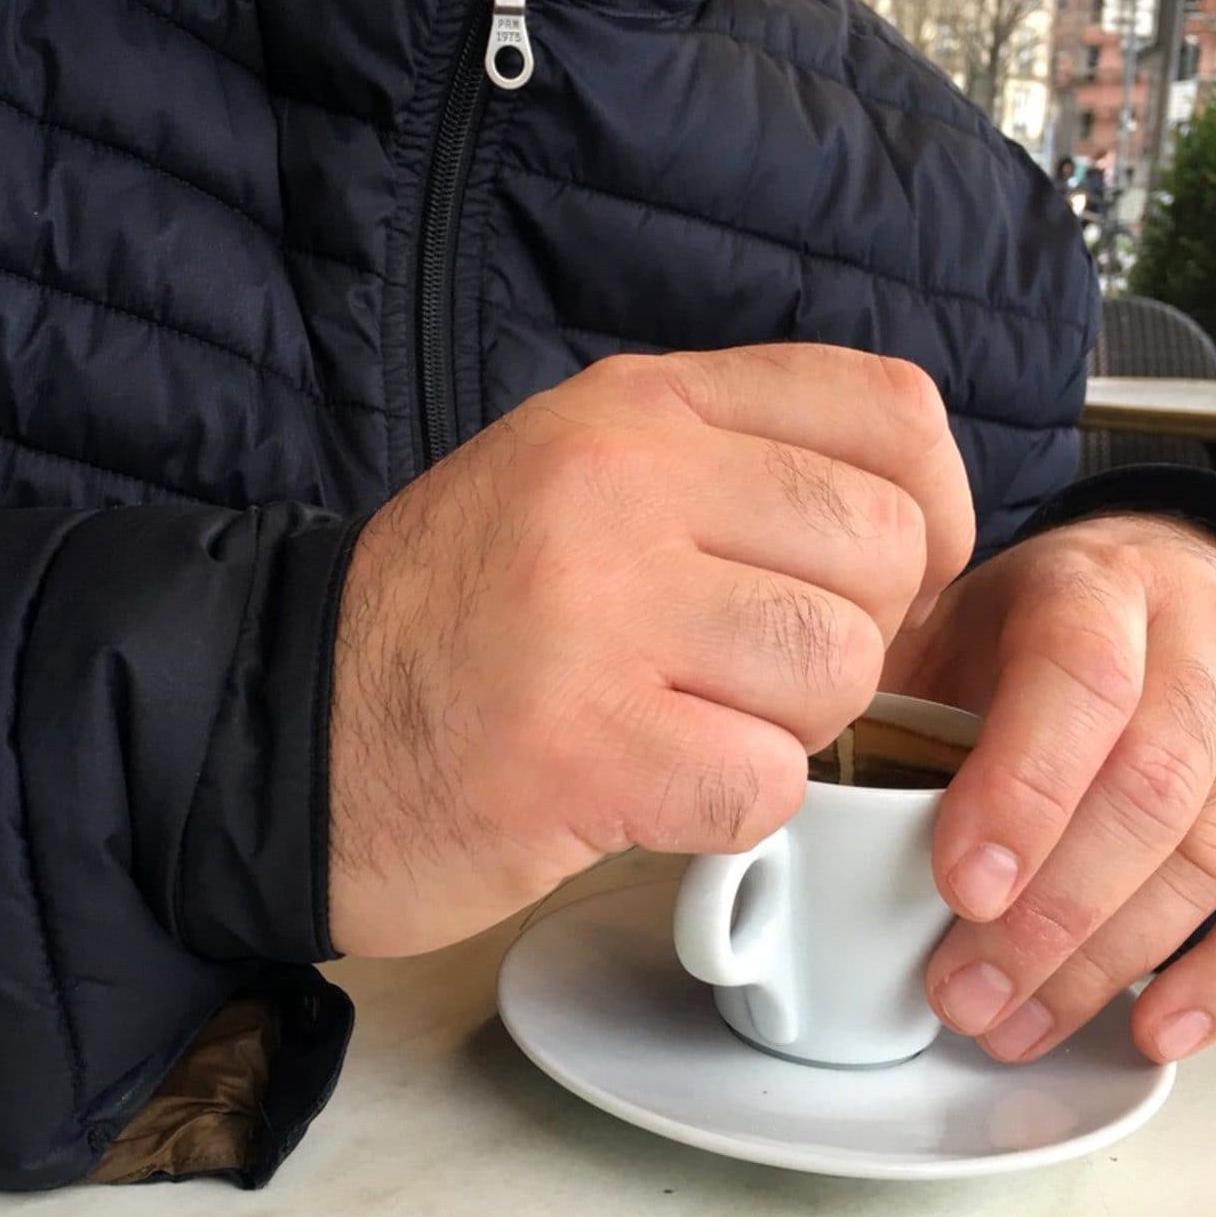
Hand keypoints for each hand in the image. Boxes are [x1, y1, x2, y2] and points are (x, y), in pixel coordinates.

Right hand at [330, 346, 973, 956]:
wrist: (284, 726)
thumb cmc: (457, 618)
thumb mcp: (581, 478)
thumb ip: (733, 467)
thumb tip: (913, 524)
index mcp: (637, 406)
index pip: (889, 412)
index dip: (931, 512)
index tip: (885, 579)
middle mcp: (621, 483)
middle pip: (881, 551)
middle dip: (850, 640)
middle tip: (753, 677)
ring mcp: (597, 612)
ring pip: (836, 671)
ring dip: (785, 729)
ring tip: (686, 728)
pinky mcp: (582, 747)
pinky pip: (765, 785)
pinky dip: (728, 810)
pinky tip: (647, 789)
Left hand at [884, 513, 1215, 1065]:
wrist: (1180, 580)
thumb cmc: (1041, 624)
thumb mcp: (957, 615)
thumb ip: (894, 681)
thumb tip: (796, 776)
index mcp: (1098, 584)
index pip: (1081, 679)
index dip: (1024, 790)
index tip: (957, 888)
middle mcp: (1206, 639)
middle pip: (1152, 786)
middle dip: (1052, 913)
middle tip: (962, 996)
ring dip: (1113, 959)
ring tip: (1018, 1027)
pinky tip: (1157, 1032)